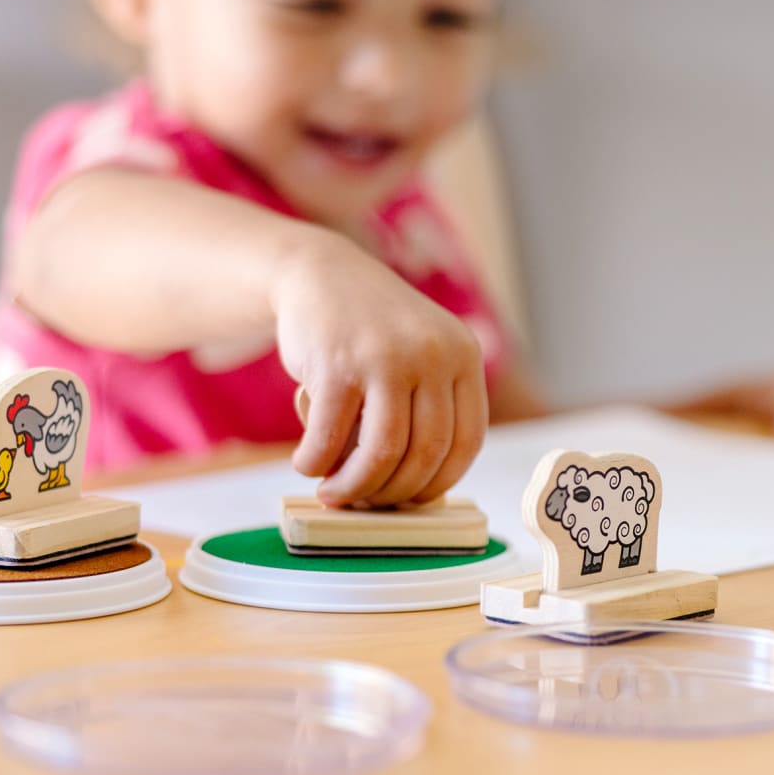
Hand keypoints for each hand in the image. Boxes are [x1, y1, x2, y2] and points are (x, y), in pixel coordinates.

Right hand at [274, 234, 487, 506]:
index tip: (413, 500)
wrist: (319, 272)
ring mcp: (386, 358)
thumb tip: (417, 492)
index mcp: (463, 355)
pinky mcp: (337, 365)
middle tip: (366, 502)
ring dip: (355, 487)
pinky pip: (330, 438)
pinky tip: (307, 463)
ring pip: (382, 453)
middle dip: (392, 492)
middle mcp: (433, 354)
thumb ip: (428, 406)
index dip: (439, 482)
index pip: (466, 441)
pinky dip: (316, 463)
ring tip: (334, 493)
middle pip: (425, 454)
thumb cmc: (370, 330)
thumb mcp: (421, 353)